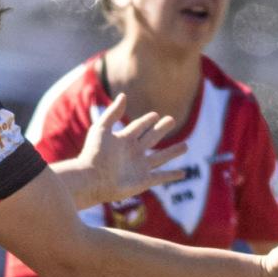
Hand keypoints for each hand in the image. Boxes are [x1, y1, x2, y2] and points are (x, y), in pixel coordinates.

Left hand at [75, 93, 187, 207]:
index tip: (155, 115)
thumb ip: (112, 113)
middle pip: (151, 138)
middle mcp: (133, 152)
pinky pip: (161, 177)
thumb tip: (123, 95)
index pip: (139, 127)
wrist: (91, 179)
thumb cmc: (93, 154)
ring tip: (186, 146)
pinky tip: (182, 173)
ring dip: (173, 152)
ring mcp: (139, 167)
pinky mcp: (143, 181)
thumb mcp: (101, 129)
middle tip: (171, 120)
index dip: (147, 120)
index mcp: (124, 140)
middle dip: (161, 130)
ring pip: (160, 157)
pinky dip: (172, 175)